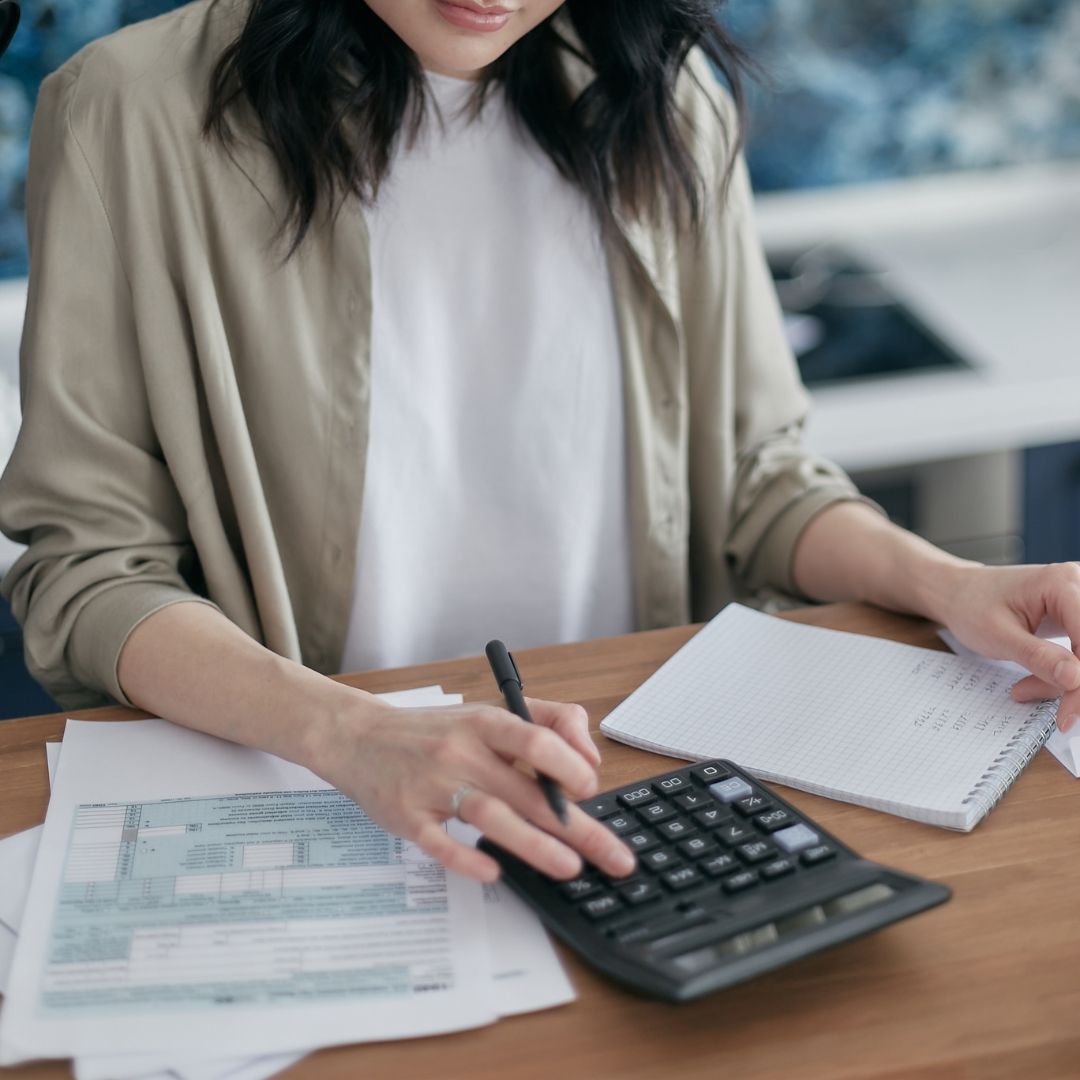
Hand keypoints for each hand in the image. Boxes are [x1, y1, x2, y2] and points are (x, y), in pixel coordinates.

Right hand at [309, 695, 637, 882]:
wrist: (360, 737)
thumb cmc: (436, 731)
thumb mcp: (490, 712)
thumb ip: (548, 722)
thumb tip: (590, 760)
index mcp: (486, 722)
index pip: (538, 740)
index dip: (571, 767)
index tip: (591, 791)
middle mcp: (462, 751)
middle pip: (527, 791)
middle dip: (577, 827)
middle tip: (613, 857)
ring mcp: (432, 785)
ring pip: (490, 816)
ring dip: (534, 845)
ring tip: (569, 868)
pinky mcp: (407, 816)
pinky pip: (439, 842)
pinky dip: (466, 859)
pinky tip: (493, 873)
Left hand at [933, 561, 1079, 730]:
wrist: (957, 594)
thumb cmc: (971, 606)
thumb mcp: (999, 636)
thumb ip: (1038, 657)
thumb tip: (1077, 678)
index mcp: (1062, 584)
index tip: (1068, 715)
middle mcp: (1078, 587)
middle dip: (1073, 684)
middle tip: (1056, 712)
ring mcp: (1078, 604)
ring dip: (1063, 682)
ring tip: (1024, 688)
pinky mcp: (1075, 620)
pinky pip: (1079, 655)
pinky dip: (1060, 674)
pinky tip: (1033, 681)